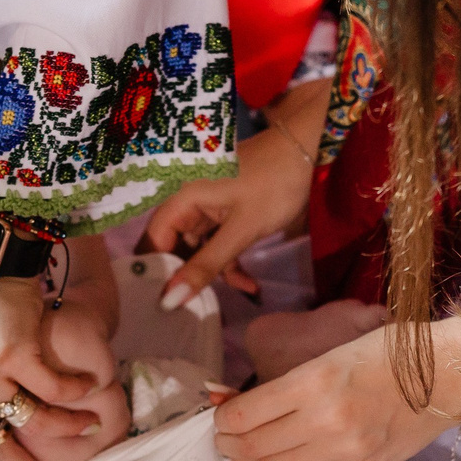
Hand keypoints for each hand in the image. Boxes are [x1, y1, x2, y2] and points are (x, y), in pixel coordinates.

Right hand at [143, 89, 324, 306]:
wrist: (307, 149)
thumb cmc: (273, 185)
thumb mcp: (241, 230)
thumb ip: (206, 265)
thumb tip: (170, 301)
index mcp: (181, 198)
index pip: (153, 242)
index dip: (155, 273)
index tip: (163, 306)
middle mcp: (187, 202)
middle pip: (173, 247)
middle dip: (188, 278)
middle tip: (198, 310)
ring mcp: (206, 208)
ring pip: (198, 249)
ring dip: (218, 272)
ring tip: (245, 291)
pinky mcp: (224, 213)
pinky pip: (216, 243)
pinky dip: (230, 262)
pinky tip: (251, 284)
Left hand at [214, 324, 449, 460]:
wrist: (448, 377)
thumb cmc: (389, 352)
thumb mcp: (329, 351)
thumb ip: (285, 380)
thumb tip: (233, 401)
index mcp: (314, 380)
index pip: (244, 414)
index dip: (222, 420)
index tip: (219, 415)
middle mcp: (326, 420)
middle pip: (254, 447)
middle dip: (228, 445)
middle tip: (221, 438)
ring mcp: (344, 450)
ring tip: (241, 452)